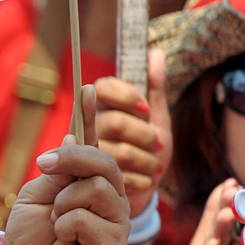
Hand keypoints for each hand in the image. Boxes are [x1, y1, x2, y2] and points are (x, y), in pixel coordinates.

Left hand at [5, 86, 128, 244]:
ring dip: (63, 204)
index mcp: (87, 182)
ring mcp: (115, 220)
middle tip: (44, 167)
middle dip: (71, 159)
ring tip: (56, 224)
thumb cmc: (30, 240)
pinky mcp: (115, 244)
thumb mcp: (35, 195)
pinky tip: (66, 244)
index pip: (93, 144)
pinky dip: (66, 227)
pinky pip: (87, 217)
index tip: (88, 85)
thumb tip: (71, 139)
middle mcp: (108, 196)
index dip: (92, 114)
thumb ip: (57, 171)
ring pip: (95, 188)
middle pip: (102, 160)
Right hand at [95, 49, 171, 217]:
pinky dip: (142, 179)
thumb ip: (153, 88)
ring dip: (147, 160)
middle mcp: (86, 130)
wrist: (142, 190)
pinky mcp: (92, 183)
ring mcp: (86, 158)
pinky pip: (121, 177)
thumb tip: (154, 54)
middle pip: (114, 123)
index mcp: (98, 109)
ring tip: (154, 166)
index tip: (144, 108)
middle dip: (144, 134)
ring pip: (119, 152)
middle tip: (158, 145)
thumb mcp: (155, 118)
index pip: (102, 88)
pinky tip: (146, 180)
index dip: (125, 95)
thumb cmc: (146, 150)